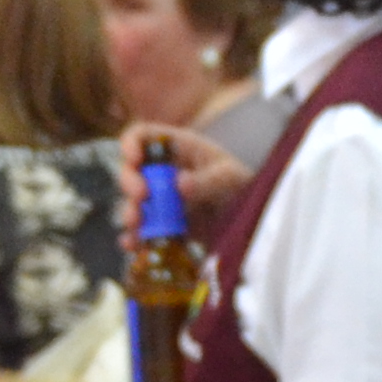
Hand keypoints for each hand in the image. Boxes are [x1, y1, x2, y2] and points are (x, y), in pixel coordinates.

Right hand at [118, 117, 253, 242]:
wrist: (252, 219)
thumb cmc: (241, 185)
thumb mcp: (231, 177)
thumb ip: (208, 180)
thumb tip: (180, 185)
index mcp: (176, 149)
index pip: (142, 136)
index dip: (131, 143)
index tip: (133, 159)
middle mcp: (161, 173)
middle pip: (131, 171)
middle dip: (129, 183)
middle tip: (142, 196)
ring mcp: (159, 202)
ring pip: (132, 204)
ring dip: (129, 214)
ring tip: (137, 224)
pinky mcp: (162, 228)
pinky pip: (140, 232)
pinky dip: (135, 239)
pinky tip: (135, 245)